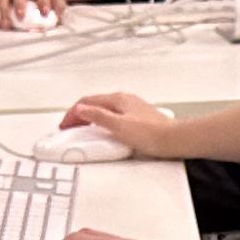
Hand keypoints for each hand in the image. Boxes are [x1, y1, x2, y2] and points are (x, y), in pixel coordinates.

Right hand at [54, 94, 172, 157]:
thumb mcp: (118, 126)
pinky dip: (101, 121)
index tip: (65, 125)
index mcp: (117, 100)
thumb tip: (81, 110)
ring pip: (103, 109)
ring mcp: (131, 109)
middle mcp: (124, 101)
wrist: (174, 140)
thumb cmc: (152, 134)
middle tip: (69, 126)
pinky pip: (113, 116)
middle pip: (94, 104)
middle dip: (79, 114)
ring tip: (82, 128)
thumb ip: (98, 117)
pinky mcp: (137, 118)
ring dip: (90, 117)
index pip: (87, 102)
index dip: (72, 113)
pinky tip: (104, 130)